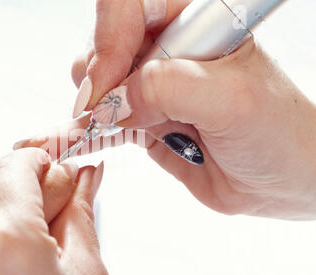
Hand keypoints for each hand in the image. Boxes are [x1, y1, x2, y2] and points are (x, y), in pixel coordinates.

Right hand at [15, 0, 315, 218]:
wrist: (284, 180)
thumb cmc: (279, 133)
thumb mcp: (232, 101)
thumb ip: (170, 88)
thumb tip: (116, 100)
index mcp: (197, 22)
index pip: (132, 5)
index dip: (110, 37)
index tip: (107, 84)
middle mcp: (171, 47)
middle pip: (106, 41)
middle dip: (96, 78)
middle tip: (100, 112)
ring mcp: (155, 83)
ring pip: (98, 80)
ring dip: (89, 106)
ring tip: (98, 129)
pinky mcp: (145, 116)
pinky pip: (103, 118)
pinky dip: (82, 130)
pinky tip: (67, 140)